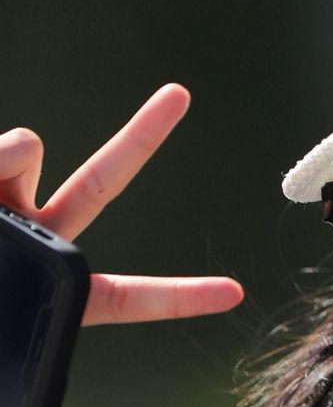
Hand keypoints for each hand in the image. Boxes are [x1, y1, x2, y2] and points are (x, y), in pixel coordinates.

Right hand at [0, 83, 243, 324]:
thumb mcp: (2, 313)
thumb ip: (24, 243)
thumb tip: (30, 143)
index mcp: (53, 285)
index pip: (125, 298)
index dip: (178, 297)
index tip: (234, 294)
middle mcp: (36, 233)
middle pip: (101, 181)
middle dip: (142, 135)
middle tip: (180, 94)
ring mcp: (7, 198)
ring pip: (28, 149)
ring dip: (4, 162)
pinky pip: (9, 148)